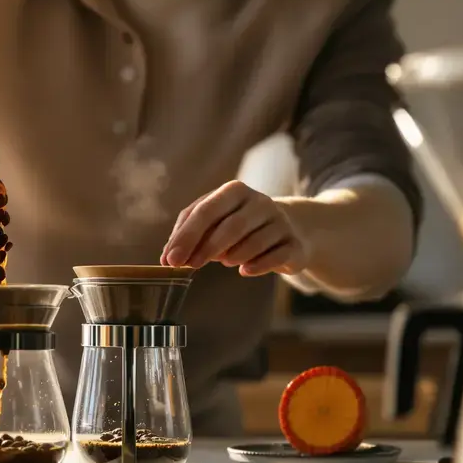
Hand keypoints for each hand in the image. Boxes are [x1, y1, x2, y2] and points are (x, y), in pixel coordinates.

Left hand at [160, 181, 309, 276]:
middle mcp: (260, 202)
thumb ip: (188, 233)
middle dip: (207, 248)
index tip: (170, 259)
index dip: (186, 237)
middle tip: (190, 266)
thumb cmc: (239, 224)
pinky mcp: (295, 244)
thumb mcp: (213, 220)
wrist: (289, 227)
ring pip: (254, 242)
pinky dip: (258, 265)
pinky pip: (277, 256)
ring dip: (233, 256)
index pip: (206, 211)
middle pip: (231, 226)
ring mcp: (281, 222)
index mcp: (234, 191)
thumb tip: (167, 256)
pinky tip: (245, 271)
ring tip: (224, 261)